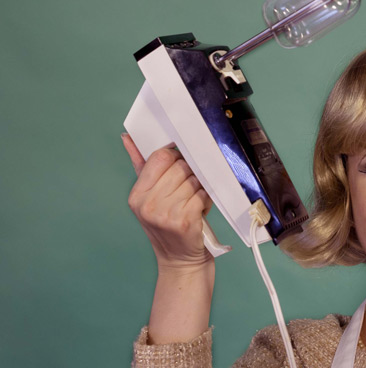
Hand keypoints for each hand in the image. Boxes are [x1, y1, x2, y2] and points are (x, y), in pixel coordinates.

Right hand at [122, 134, 213, 271]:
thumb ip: (141, 164)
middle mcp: (148, 204)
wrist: (179, 259)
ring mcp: (166, 213)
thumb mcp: (149, 196)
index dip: (175, 157)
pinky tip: (199, 210)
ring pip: (194, 179)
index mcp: (137, 195)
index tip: (180, 165)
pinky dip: (206, 199)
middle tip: (187, 190)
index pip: (160, 157)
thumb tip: (127, 138)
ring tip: (191, 202)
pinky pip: (203, 194)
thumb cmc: (166, 224)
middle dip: (190, 174)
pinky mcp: (185, 220)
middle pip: (181, 166)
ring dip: (199, 188)